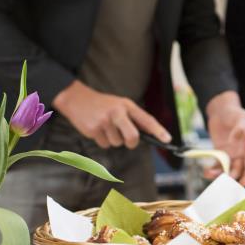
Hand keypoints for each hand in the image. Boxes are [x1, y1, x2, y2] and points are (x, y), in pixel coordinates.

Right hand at [52, 80, 170, 148]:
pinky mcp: (93, 130)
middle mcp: (117, 113)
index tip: (168, 139)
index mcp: (126, 105)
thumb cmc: (103, 104)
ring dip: (114, 140)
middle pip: (132, 137)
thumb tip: (148, 135)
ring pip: (117, 143)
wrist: (76, 98)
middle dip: (132, 143)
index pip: (146, 119)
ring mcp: (104, 122)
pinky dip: (103, 141)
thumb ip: (133, 118)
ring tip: (106, 127)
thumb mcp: (120, 104)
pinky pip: (105, 145)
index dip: (158, 131)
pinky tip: (97, 129)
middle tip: (129, 141)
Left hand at [205, 91, 244, 185]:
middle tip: (223, 182)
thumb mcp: (242, 117)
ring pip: (226, 170)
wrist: (221, 109)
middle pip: (238, 171)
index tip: (243, 183)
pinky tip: (206, 171)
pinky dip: (212, 170)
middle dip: (231, 178)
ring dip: (219, 175)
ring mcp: (230, 154)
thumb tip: (236, 139)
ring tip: (210, 174)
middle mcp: (241, 154)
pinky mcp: (220, 153)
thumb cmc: (235, 112)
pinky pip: (217, 164)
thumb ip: (241, 127)